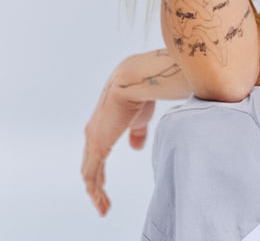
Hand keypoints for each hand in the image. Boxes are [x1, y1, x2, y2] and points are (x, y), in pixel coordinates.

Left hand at [82, 76, 154, 215]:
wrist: (133, 81)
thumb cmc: (138, 94)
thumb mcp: (139, 118)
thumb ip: (136, 133)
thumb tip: (135, 147)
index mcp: (102, 126)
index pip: (95, 154)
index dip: (99, 171)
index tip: (103, 187)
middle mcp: (93, 133)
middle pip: (90, 166)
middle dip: (95, 187)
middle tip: (102, 203)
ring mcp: (93, 139)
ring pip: (89, 173)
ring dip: (96, 193)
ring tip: (103, 208)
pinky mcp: (97, 145)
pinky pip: (91, 174)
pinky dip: (95, 190)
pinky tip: (99, 200)